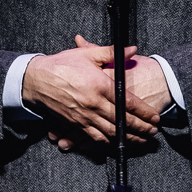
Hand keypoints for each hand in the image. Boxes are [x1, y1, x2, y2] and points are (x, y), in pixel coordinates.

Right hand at [23, 34, 161, 149]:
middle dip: (141, 128)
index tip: (155, 118)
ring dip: (128, 138)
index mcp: (100, 85)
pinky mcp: (76, 123)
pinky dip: (108, 141)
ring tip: (141, 140)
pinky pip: (95, 137)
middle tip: (153, 133)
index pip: (128, 103)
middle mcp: (94, 104)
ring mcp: (85, 116)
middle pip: (123, 121)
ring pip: (111, 132)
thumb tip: (132, 50)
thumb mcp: (87, 55)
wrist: (36, 79)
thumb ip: (111, 52)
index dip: (145, 112)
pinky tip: (117, 142)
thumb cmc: (62, 64)